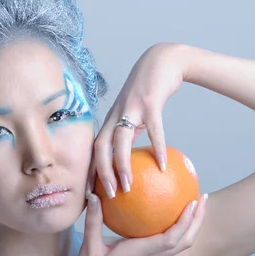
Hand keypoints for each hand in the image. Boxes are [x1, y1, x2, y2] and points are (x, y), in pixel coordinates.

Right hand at [73, 191, 207, 255]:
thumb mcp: (90, 248)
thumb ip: (94, 221)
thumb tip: (94, 195)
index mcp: (142, 253)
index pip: (171, 238)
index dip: (186, 220)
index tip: (194, 201)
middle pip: (185, 240)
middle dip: (197, 219)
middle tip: (203, 197)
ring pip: (180, 244)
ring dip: (191, 225)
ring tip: (194, 203)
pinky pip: (169, 244)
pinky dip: (177, 229)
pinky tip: (169, 216)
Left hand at [87, 43, 187, 197]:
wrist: (163, 59)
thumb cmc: (150, 88)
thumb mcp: (136, 112)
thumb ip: (132, 131)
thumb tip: (132, 157)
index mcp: (112, 118)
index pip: (94, 147)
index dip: (90, 169)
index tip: (92, 192)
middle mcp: (116, 113)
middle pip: (100, 146)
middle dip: (101, 173)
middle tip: (109, 196)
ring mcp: (131, 107)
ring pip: (120, 140)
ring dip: (122, 166)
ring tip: (128, 187)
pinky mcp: (150, 102)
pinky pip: (154, 130)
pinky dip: (157, 148)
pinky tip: (162, 165)